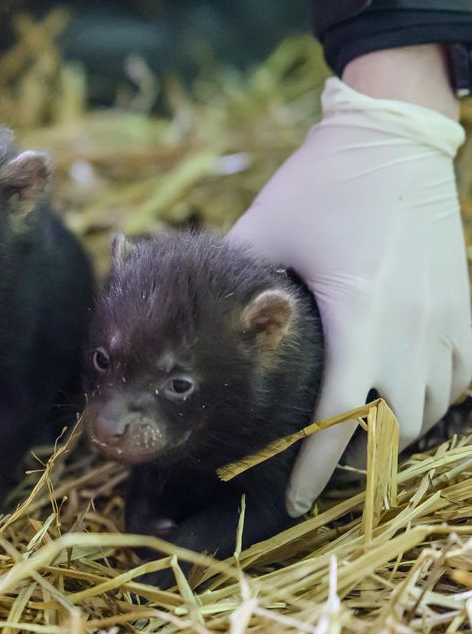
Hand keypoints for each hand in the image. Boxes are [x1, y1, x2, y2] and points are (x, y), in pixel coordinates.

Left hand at [228, 53, 471, 515]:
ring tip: (355, 436)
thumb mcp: (265, 231)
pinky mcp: (463, 303)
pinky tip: (402, 397)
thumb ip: (233, 283)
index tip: (290, 496)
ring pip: (430, 407)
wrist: (390, 137)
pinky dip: (434, 398)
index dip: (311, 465)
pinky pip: (461, 376)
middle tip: (316, 465)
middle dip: (353, 456)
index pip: (337, 414)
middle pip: (391, 426)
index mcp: (356, 315)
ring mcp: (445, 316)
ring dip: (392, 430)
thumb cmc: (320, 183)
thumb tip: (190, 312)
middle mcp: (409, 326)